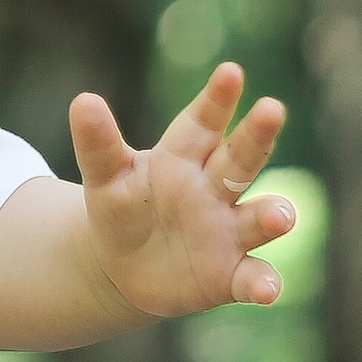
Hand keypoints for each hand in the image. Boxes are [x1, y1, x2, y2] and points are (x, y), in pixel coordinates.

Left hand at [70, 61, 294, 317]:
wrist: (124, 266)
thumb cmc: (121, 208)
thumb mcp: (105, 178)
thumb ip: (98, 144)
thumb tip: (82, 99)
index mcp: (184, 157)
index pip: (203, 122)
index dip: (217, 99)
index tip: (230, 71)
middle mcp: (215, 189)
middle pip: (241, 159)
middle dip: (257, 136)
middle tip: (273, 109)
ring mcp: (229, 231)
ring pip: (258, 217)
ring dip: (273, 215)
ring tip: (280, 216)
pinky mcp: (231, 275)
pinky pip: (252, 277)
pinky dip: (262, 283)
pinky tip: (267, 291)